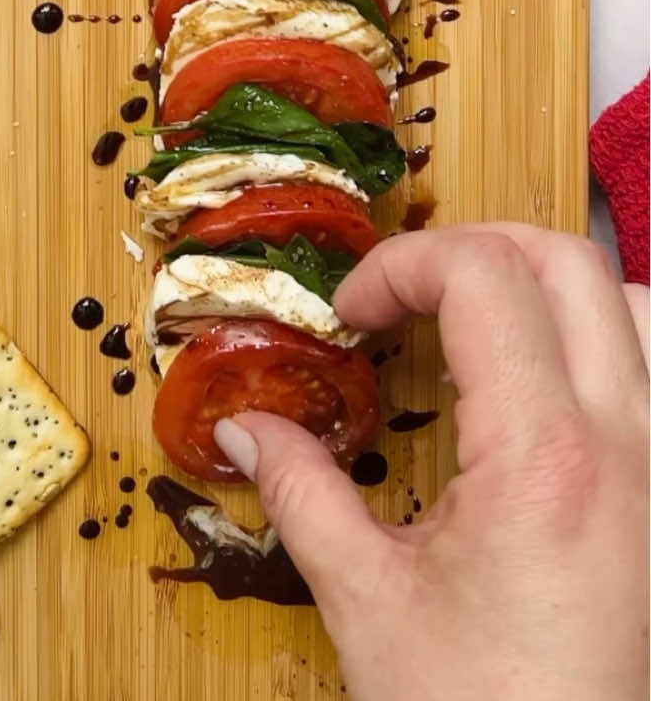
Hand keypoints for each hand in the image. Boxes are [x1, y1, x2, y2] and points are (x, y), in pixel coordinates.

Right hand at [215, 225, 649, 700]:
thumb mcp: (368, 603)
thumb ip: (302, 493)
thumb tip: (244, 430)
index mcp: (545, 456)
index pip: (482, 274)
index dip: (400, 266)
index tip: (351, 315)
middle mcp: (628, 443)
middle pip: (564, 260)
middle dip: (469, 250)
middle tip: (404, 298)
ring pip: (636, 306)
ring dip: (554, 288)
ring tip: (483, 327)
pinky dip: (610, 345)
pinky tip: (549, 392)